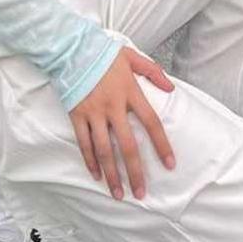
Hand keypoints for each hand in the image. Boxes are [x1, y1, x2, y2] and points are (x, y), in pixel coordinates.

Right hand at [68, 46, 176, 200]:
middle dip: (135, 172)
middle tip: (141, 193)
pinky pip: (84, 143)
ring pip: (104, 150)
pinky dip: (90, 160)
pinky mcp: (77, 115)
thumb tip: (171, 87)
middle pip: (127, 145)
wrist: (71, 48)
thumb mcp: (131, 56)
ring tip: (118, 193)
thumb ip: (152, 71)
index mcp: (129, 91)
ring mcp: (93, 112)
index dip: (161, 144)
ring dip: (112, 174)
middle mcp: (112, 106)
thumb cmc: (102, 52)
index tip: (169, 164)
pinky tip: (96, 175)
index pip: (151, 122)